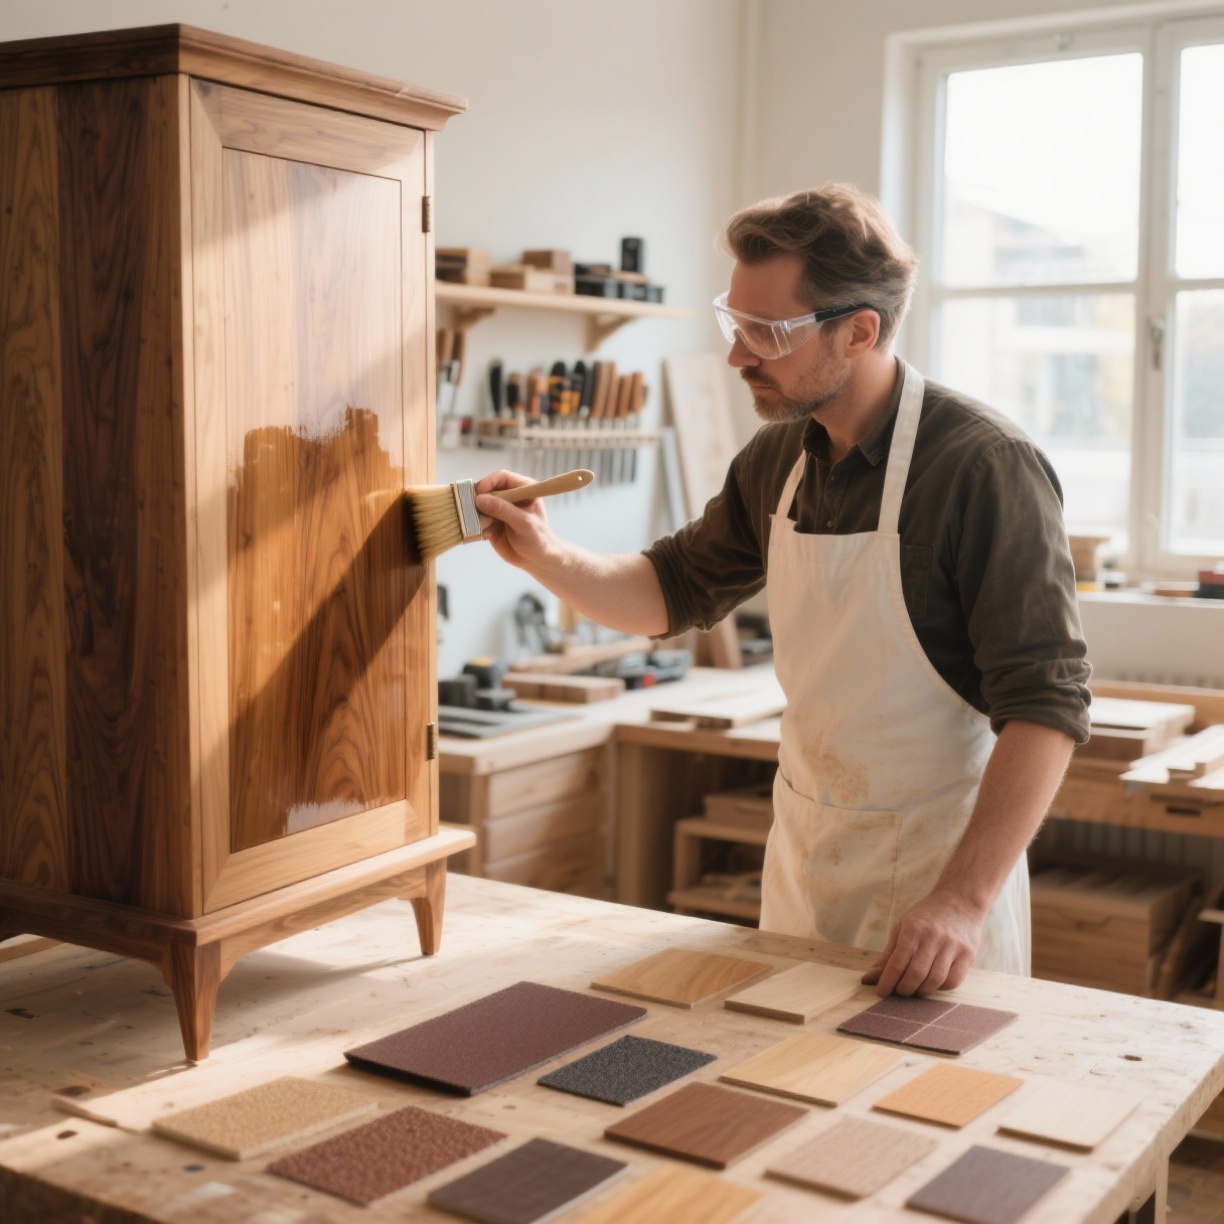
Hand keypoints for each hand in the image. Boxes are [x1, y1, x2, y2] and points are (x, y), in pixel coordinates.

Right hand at [474, 470, 558, 572]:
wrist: (535, 560)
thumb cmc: (537, 539)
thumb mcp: (524, 523)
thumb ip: (503, 510)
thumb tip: (480, 499)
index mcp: (523, 489)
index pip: (502, 477)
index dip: (489, 481)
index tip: (479, 491)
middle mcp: (509, 496)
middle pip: (487, 489)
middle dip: (478, 498)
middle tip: (471, 508)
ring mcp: (498, 509)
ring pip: (479, 504)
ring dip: (474, 513)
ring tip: (476, 523)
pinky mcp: (490, 522)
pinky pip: (477, 519)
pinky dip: (476, 525)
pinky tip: (484, 535)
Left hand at [861, 888, 984, 996]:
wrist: (959, 900)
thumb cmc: (925, 916)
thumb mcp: (903, 926)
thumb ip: (889, 954)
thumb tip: (869, 978)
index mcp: (913, 929)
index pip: (897, 962)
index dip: (887, 980)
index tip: (880, 993)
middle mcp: (933, 937)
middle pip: (916, 974)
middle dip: (904, 989)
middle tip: (899, 992)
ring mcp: (952, 946)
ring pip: (936, 980)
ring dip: (922, 991)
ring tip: (915, 989)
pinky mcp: (967, 953)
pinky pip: (953, 980)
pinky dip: (941, 988)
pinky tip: (933, 983)